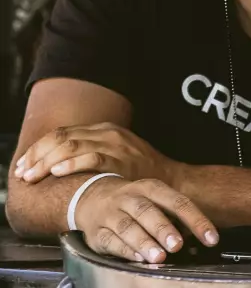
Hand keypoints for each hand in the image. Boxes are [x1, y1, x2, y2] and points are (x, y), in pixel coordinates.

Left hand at [15, 123, 179, 186]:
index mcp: (103, 129)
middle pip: (61, 138)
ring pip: (71, 146)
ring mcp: (115, 145)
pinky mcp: (121, 160)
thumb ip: (90, 151)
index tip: (23, 164)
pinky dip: (71, 164)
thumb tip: (55, 162)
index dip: (38, 148)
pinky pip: (91, 158)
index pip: (62, 132)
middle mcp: (107, 133)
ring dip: (46, 162)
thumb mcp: (115, 152)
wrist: (169, 179)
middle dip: (36, 156)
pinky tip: (58, 173)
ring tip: (32, 176)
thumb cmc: (138, 170)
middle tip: (22, 173)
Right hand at [74, 176, 218, 263]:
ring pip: (128, 227)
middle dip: (163, 229)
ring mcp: (112, 214)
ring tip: (158, 257)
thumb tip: (198, 236)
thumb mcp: (155, 199)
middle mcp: (131, 198)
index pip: (178, 202)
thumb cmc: (134, 202)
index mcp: (151, 188)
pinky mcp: (97, 233)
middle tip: (177, 245)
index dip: (196, 220)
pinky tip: (137, 259)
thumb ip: (175, 216)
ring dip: (144, 242)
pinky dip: (125, 251)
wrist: (92, 196)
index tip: (211, 237)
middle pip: (148, 211)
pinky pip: (111, 241)